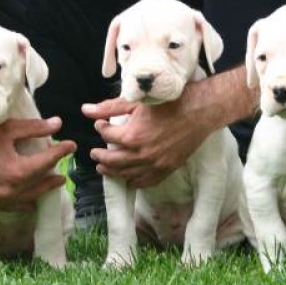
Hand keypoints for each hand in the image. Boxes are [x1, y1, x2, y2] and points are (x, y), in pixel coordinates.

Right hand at [0, 117, 75, 211]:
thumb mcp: (5, 129)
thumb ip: (34, 128)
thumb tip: (58, 123)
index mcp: (18, 171)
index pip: (48, 161)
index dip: (61, 151)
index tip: (71, 145)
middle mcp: (11, 190)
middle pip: (42, 183)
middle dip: (54, 174)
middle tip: (63, 167)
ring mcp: (0, 200)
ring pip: (30, 198)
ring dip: (43, 189)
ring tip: (53, 182)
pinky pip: (14, 207)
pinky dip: (26, 203)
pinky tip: (31, 201)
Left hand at [83, 97, 213, 188]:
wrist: (199, 112)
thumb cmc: (170, 103)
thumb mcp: (138, 102)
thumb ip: (110, 107)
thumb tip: (86, 110)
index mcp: (132, 135)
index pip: (107, 136)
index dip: (101, 129)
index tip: (101, 125)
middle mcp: (141, 154)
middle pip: (112, 161)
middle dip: (100, 157)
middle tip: (95, 154)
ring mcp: (155, 164)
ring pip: (126, 174)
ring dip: (112, 172)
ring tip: (104, 168)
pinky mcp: (167, 169)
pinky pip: (146, 182)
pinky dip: (135, 182)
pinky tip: (129, 179)